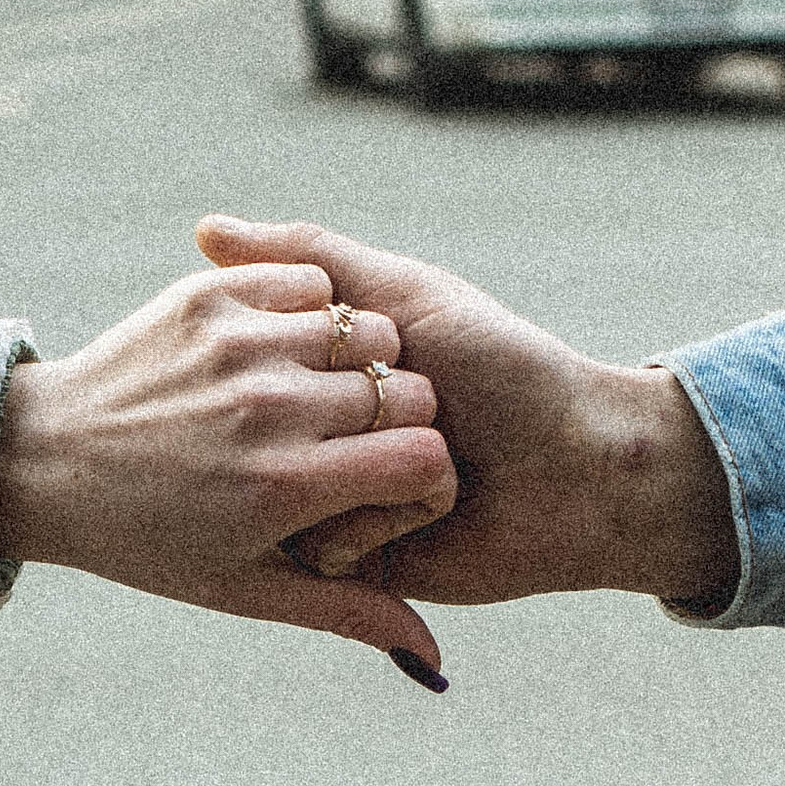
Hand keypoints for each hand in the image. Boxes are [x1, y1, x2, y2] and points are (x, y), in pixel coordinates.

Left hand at [0, 257, 459, 673]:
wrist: (39, 460)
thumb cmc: (145, 539)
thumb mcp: (243, 587)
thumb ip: (346, 612)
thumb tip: (433, 658)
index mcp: (284, 486)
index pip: (422, 457)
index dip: (423, 468)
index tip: (393, 475)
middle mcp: (269, 409)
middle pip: (406, 389)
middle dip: (399, 414)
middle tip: (357, 434)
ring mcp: (238, 345)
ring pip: (367, 329)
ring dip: (361, 358)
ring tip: (322, 387)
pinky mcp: (208, 298)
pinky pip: (311, 281)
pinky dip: (315, 307)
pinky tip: (286, 344)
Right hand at [194, 221, 739, 609]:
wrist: (582, 468)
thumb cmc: (502, 367)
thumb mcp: (404, 294)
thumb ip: (311, 255)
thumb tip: (202, 228)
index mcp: (336, 372)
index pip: (266, 359)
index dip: (314, 358)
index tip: (384, 353)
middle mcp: (331, 435)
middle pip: (274, 431)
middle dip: (349, 422)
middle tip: (432, 413)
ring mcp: (341, 497)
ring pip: (294, 491)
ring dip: (368, 479)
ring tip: (440, 468)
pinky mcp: (360, 557)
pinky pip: (326, 544)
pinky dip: (381, 525)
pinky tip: (429, 520)